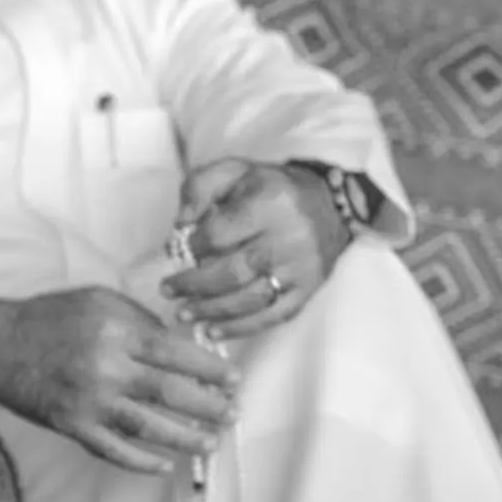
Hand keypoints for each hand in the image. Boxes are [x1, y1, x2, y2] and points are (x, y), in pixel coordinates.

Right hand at [0, 286, 236, 472]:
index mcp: (117, 333)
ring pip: (147, 428)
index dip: (210, 369)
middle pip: (169, 393)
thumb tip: (180, 342)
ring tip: (212, 443)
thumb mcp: (100, 300)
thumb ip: (141, 319)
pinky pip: (112, 451)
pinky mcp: (72, 427)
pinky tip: (164, 465)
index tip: (234, 378)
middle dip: (208, 406)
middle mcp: (106, 370)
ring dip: (185, 438)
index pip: (176, 354)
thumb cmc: (51, 317)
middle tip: (233, 412)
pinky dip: (140, 462)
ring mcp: (89, 404)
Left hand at [161, 158, 347, 340]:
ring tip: (183, 313)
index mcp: (271, 202)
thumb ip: (200, 187)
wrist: (333, 205)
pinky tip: (212, 330)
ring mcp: (301, 267)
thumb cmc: (275, 188)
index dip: (192, 246)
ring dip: (210, 310)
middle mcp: (289, 236)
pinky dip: (239, 328)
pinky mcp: (309, 289)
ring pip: (249, 299)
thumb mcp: (237, 171)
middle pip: (232, 272)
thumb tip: (180, 225)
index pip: (219, 234)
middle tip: (168, 290)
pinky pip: (271, 316)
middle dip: (193, 285)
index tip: (176, 251)